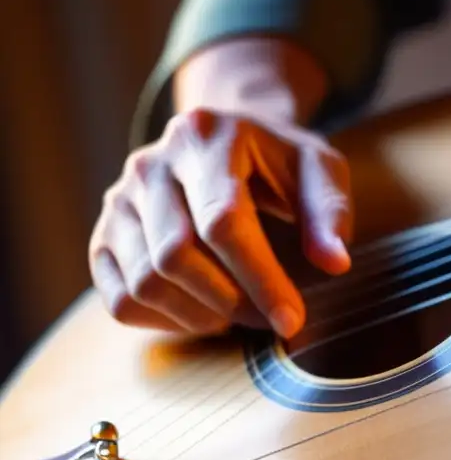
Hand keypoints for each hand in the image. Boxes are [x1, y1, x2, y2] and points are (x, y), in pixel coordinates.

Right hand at [89, 109, 352, 337]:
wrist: (224, 141)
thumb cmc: (278, 161)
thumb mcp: (318, 168)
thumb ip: (330, 211)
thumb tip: (335, 262)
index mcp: (205, 138)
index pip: (223, 221)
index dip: (260, 279)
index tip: (293, 319)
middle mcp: (150, 164)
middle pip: (176, 256)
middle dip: (233, 302)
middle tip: (272, 320)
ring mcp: (120, 199)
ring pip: (145, 282)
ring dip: (200, 316)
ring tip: (242, 313)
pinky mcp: (105, 234)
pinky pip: (119, 298)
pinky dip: (165, 321)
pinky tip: (205, 313)